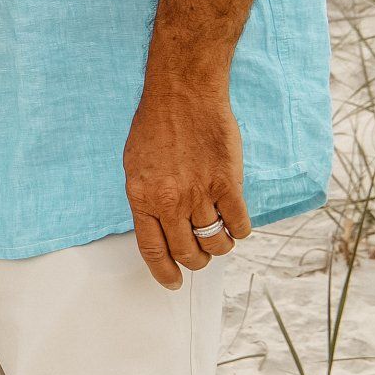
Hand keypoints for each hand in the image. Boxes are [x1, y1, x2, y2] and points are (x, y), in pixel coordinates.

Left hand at [123, 68, 249, 287]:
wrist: (184, 92)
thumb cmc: (157, 123)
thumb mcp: (135, 165)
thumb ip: (146, 198)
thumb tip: (157, 226)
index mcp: (142, 199)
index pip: (153, 250)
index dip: (164, 272)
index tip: (174, 282)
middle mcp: (170, 202)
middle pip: (187, 252)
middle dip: (196, 260)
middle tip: (202, 254)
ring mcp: (200, 194)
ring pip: (215, 242)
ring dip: (220, 246)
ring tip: (220, 236)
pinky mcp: (227, 183)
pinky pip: (238, 224)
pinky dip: (239, 231)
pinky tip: (236, 224)